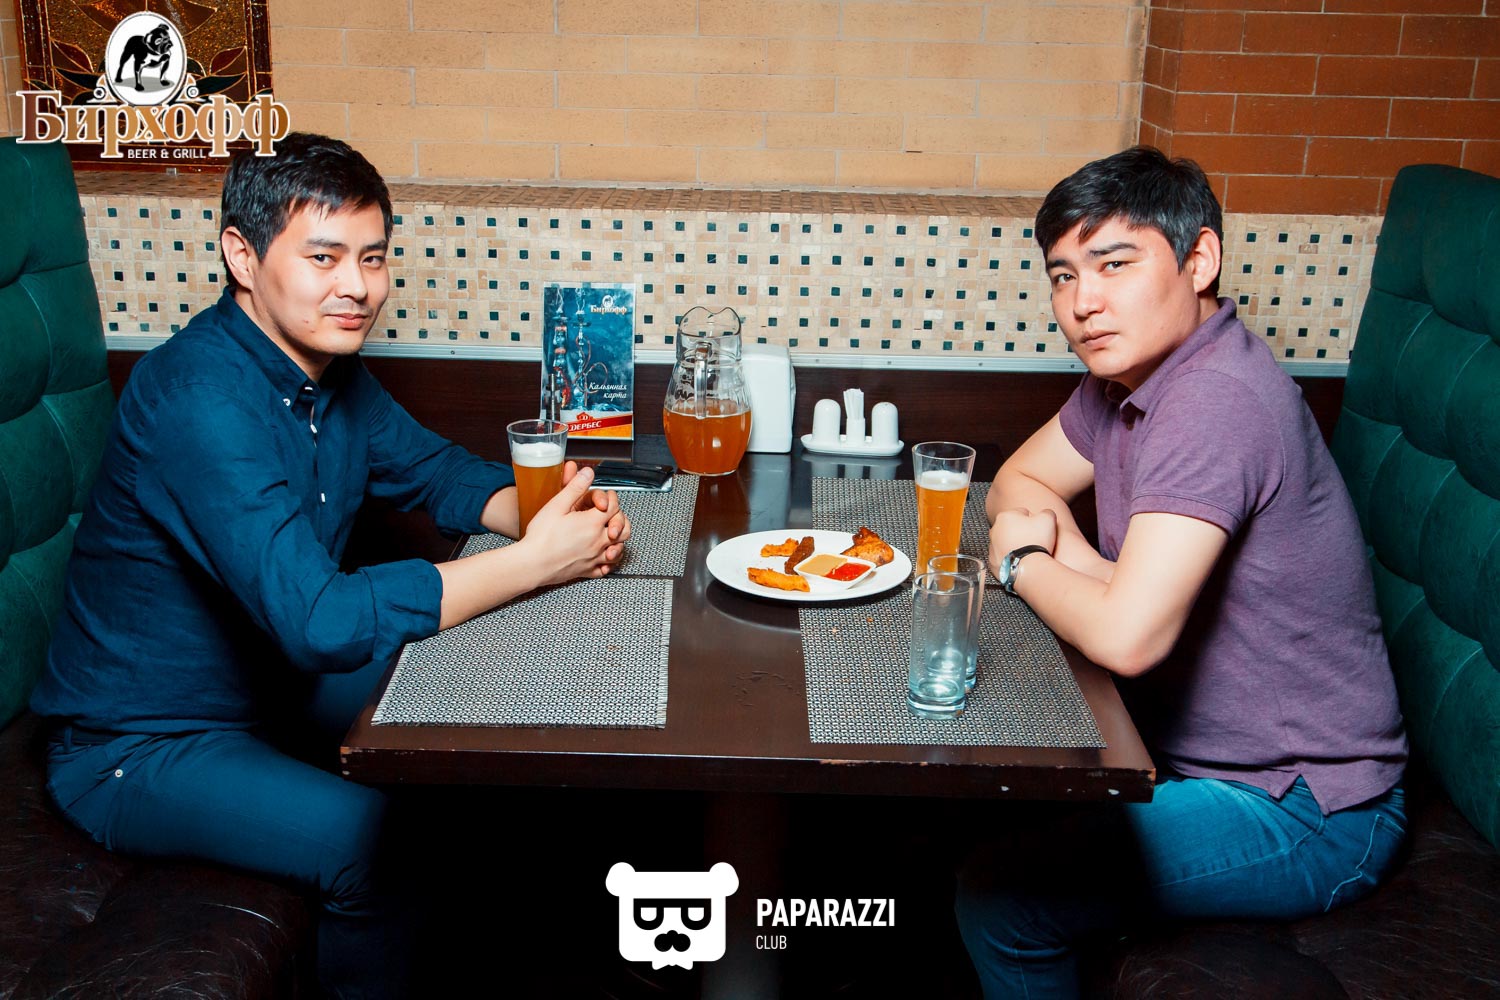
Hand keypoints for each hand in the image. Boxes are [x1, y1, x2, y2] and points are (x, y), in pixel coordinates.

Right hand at [518, 466, 619, 583]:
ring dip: (619, 540)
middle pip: (623, 529)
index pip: (614, 507)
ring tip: (612, 534)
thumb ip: (575, 488)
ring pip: (619, 549)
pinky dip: (609, 562)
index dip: (612, 498)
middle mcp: (598, 542)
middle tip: (613, 514)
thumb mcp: (557, 505)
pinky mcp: (587, 571)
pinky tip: (603, 557)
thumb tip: (588, 473)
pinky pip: (606, 569)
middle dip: (621, 519)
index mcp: (592, 523)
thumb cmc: (541, 537)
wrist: (532, 564)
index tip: (607, 496)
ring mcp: (594, 558)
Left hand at [987, 507, 1057, 576]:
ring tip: (1028, 552)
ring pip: (1007, 542)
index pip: (1022, 513)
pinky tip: (1022, 560)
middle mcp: (994, 530)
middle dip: (1022, 532)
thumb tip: (1045, 514)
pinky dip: (1011, 558)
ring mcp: (992, 547)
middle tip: (1034, 540)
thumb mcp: (1048, 519)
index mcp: (1005, 516)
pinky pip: (1004, 557)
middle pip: (1012, 528)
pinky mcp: (992, 562)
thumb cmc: (1036, 541)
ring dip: (1016, 545)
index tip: (1038, 529)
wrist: (1029, 567)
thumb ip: (1046, 512)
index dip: (1033, 520)